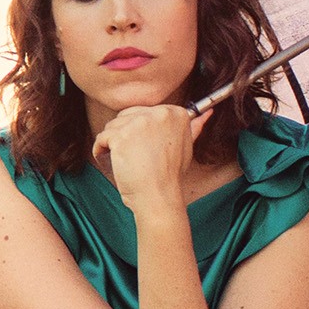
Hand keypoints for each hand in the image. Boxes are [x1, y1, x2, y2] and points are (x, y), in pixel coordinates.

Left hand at [90, 104, 208, 212]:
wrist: (158, 196)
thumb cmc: (170, 175)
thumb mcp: (186, 146)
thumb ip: (194, 127)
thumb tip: (206, 113)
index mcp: (176, 113)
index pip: (144, 112)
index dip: (139, 132)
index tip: (145, 148)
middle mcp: (159, 114)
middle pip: (126, 116)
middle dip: (125, 135)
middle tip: (136, 157)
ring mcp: (139, 123)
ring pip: (112, 126)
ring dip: (114, 144)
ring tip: (128, 161)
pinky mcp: (121, 136)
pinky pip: (101, 138)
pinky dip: (101, 151)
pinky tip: (115, 163)